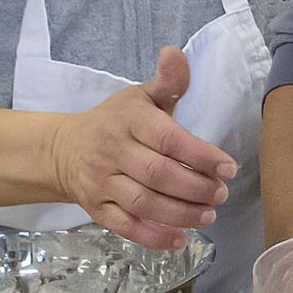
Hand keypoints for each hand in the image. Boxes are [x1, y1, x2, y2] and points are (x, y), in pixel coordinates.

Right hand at [44, 47, 236, 249]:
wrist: (64, 149)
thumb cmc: (115, 121)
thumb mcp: (141, 96)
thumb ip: (168, 81)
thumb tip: (175, 52)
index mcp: (129, 120)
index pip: (168, 139)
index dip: (201, 156)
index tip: (228, 168)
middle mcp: (113, 152)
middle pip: (158, 175)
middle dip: (195, 188)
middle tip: (221, 194)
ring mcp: (101, 183)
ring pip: (143, 204)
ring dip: (180, 214)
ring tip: (208, 216)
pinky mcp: (96, 209)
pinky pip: (125, 227)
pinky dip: (153, 237)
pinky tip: (180, 240)